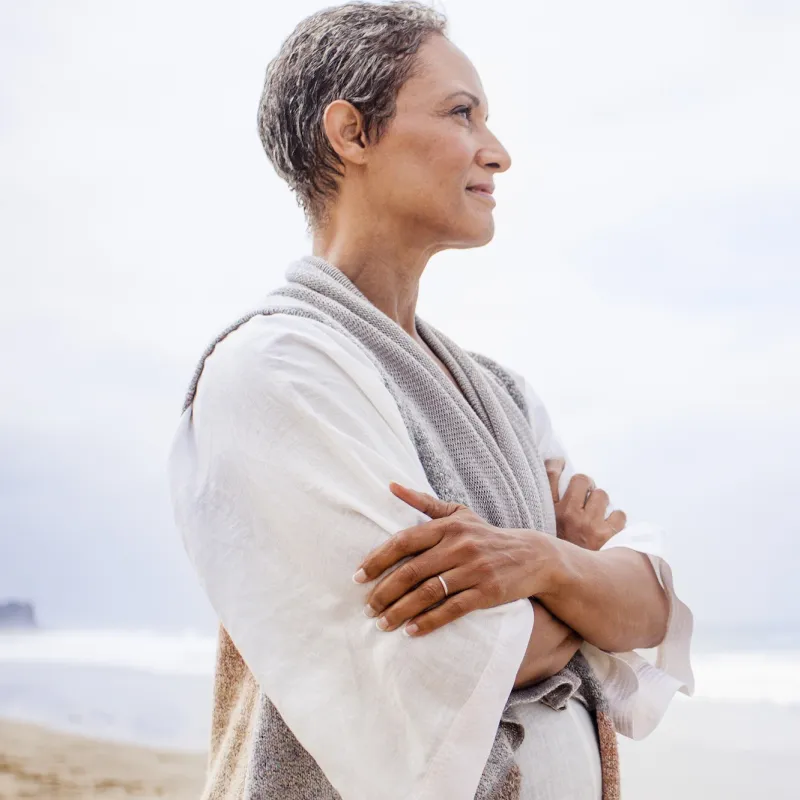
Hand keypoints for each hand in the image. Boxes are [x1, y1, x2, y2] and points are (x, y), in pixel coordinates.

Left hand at [352, 482, 560, 636]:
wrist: (532, 556)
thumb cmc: (485, 535)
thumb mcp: (458, 513)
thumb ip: (423, 502)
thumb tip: (390, 486)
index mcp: (448, 525)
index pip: (404, 541)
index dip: (378, 559)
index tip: (358, 576)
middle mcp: (459, 545)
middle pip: (412, 571)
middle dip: (385, 592)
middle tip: (367, 608)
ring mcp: (474, 570)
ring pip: (428, 592)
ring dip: (401, 611)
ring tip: (383, 623)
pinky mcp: (487, 592)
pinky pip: (452, 609)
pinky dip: (429, 621)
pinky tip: (411, 631)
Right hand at [544, 459, 625, 550]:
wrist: (570, 584)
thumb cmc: (557, 557)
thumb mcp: (542, 534)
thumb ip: (547, 514)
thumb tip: (556, 490)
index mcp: (547, 512)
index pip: (550, 474)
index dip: (556, 464)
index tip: (560, 463)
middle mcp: (567, 514)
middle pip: (582, 480)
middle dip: (586, 486)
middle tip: (586, 497)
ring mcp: (588, 523)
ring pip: (602, 495)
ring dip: (601, 504)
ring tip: (597, 517)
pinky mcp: (607, 534)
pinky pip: (619, 515)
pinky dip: (616, 522)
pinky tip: (609, 530)